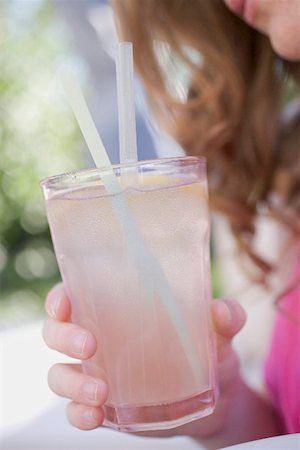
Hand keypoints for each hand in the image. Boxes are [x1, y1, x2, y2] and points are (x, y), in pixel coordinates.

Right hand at [43, 283, 245, 435]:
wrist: (217, 401)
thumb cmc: (209, 352)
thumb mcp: (219, 333)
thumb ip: (226, 317)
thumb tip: (222, 311)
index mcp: (118, 310)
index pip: (75, 295)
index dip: (60, 296)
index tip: (65, 302)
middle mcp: (100, 338)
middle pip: (56, 332)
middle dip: (63, 336)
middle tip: (91, 344)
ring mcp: (98, 373)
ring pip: (59, 373)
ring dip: (71, 381)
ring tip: (101, 392)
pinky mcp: (103, 406)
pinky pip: (75, 410)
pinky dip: (78, 413)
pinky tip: (95, 415)